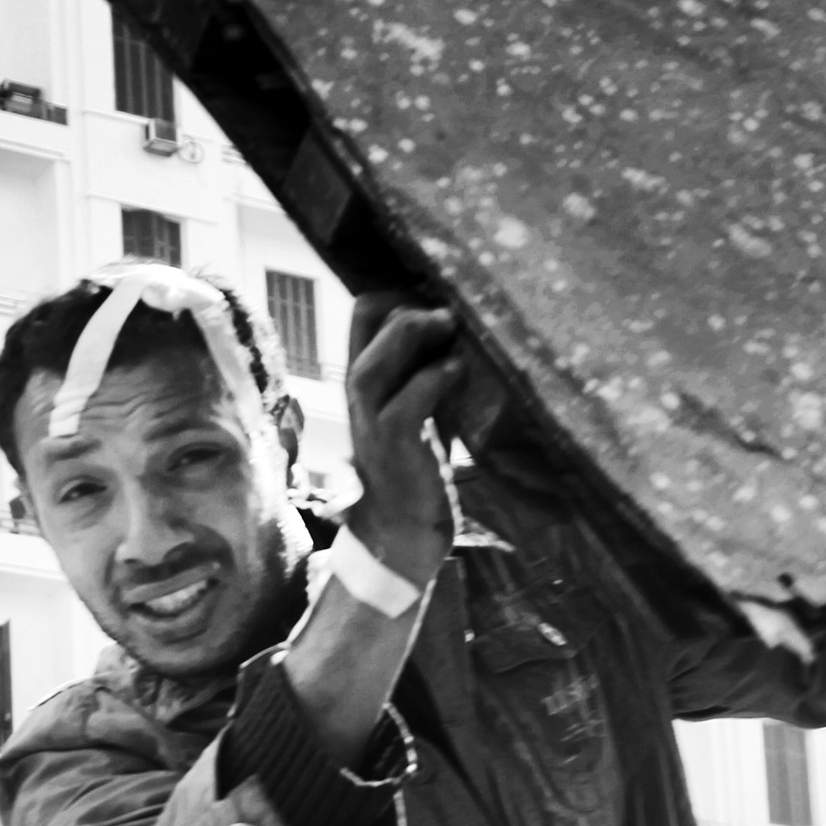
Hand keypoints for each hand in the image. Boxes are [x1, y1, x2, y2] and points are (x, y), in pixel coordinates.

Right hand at [340, 296, 469, 585]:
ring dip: (413, 334)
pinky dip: (434, 379)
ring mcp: (371, 423)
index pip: (364, 311)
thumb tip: (466, 329)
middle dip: (410, 302)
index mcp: (367, 379)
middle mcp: (359, 395)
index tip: (440, 294)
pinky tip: (458, 369)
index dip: (401, 290)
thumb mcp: (421, 408)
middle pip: (364, 320)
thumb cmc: (419, 468)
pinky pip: (406, 404)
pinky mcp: (394, 448)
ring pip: (372, 364)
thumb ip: (430, 370)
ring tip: (448, 326)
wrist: (402, 535)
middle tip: (450, 310)